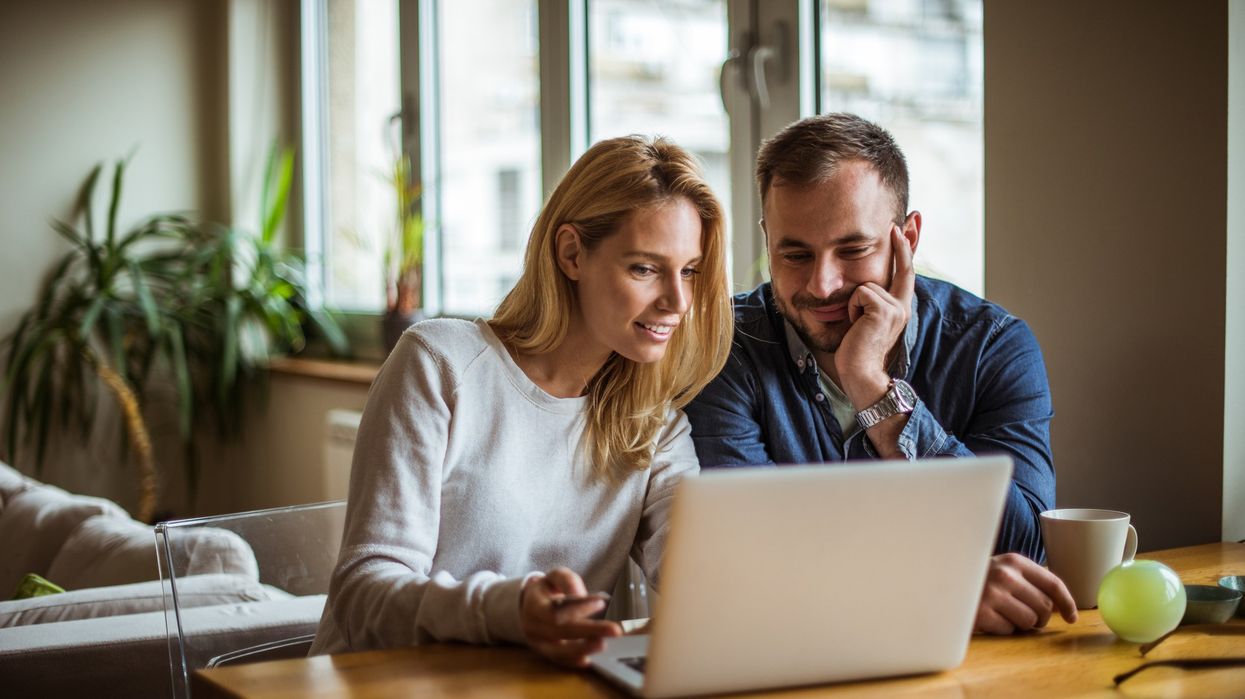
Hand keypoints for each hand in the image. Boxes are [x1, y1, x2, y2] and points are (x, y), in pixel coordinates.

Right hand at [520, 567, 621, 666]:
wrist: (528, 606)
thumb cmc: (547, 590)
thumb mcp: (554, 577)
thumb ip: (567, 581)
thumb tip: (581, 596)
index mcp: (534, 605)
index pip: (556, 610)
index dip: (578, 607)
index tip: (601, 602)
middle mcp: (534, 627)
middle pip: (561, 632)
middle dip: (589, 630)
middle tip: (615, 630)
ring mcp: (539, 644)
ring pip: (559, 651)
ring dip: (583, 648)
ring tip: (603, 644)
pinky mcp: (546, 655)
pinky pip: (560, 661)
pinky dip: (575, 661)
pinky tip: (590, 659)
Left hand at [835, 225, 915, 409]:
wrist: (861, 374)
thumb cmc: (856, 352)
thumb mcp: (863, 322)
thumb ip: (867, 303)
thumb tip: (860, 287)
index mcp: (899, 309)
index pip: (905, 274)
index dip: (906, 251)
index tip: (904, 229)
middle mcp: (902, 306)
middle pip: (902, 268)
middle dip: (901, 244)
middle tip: (895, 224)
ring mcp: (896, 308)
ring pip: (866, 285)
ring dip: (854, 303)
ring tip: (857, 324)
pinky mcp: (884, 309)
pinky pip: (860, 293)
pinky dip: (852, 308)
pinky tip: (856, 325)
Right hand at [975, 553, 1077, 633]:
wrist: (940, 582)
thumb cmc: (977, 580)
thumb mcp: (1002, 570)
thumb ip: (1028, 580)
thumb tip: (1060, 604)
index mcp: (1014, 561)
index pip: (1052, 582)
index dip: (1066, 602)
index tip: (1071, 617)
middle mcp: (1005, 575)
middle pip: (1045, 607)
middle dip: (1040, 617)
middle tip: (1023, 614)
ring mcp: (993, 594)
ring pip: (1030, 621)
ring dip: (1021, 623)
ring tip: (1004, 614)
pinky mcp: (982, 613)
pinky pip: (1009, 630)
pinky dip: (1003, 629)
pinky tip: (989, 618)